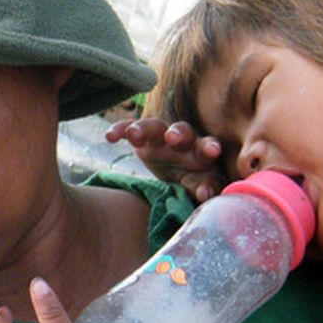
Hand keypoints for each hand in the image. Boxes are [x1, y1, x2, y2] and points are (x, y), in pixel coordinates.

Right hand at [106, 118, 223, 201]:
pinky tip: (110, 137)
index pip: (207, 149)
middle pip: (182, 132)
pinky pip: (128, 129)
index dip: (209, 149)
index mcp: (203, 153)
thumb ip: (206, 189)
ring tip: (134, 135)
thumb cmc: (195, 180)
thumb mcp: (201, 187)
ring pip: (154, 127)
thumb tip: (207, 195)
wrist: (179, 172)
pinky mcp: (141, 139)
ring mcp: (160, 138)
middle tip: (173, 138)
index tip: (212, 152)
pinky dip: (120, 130)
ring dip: (144, 129)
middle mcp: (183, 141)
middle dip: (178, 134)